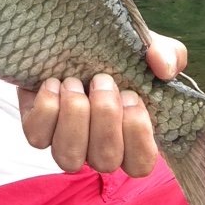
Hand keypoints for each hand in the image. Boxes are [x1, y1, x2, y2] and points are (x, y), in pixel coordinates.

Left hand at [18, 31, 186, 176]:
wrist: (70, 39)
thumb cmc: (115, 53)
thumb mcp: (146, 49)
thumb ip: (167, 54)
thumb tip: (164, 67)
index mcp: (128, 137)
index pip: (139, 165)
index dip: (138, 136)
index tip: (132, 97)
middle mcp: (96, 148)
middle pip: (104, 160)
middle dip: (105, 115)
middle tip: (102, 79)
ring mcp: (64, 141)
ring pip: (69, 157)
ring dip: (75, 115)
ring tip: (74, 82)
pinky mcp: (36, 127)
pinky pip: (37, 136)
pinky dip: (47, 108)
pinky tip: (54, 83)